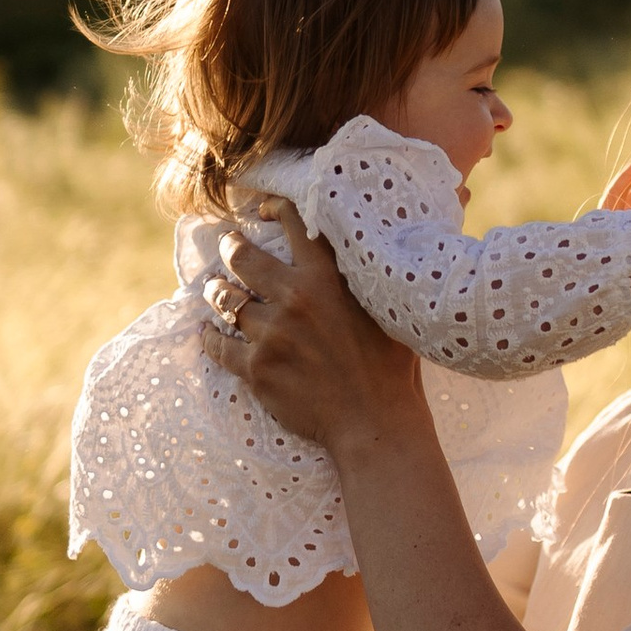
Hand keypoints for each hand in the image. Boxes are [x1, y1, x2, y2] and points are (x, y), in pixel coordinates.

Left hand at [198, 200, 427, 451]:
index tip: (263, 210)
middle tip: (228, 246)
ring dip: (216, 292)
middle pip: (242, 257)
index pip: (293, 223)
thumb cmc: (393, 366)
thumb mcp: (394, 305)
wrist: (375, 422)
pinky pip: (219, 346)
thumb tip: (423, 217)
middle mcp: (295, 298)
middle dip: (230, 247)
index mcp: (329, 277)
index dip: (272, 208)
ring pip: (225, 301)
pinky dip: (210, 338)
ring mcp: (272, 334)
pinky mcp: (256, 369)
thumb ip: (381, 268)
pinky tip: (207, 333)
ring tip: (215, 290)